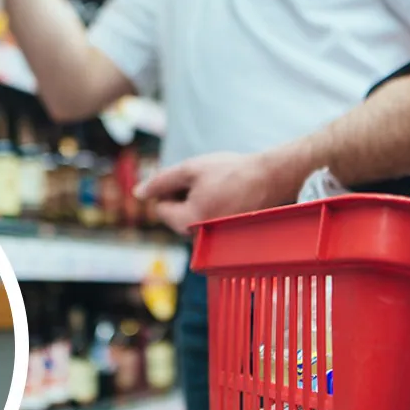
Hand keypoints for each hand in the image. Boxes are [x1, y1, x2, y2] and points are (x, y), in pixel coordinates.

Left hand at [136, 152, 282, 235]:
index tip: (194, 179)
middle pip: (175, 215)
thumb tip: (138, 193)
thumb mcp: (190, 169)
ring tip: (221, 188)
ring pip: (192, 217)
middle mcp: (199, 237)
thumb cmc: (231, 172)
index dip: (171, 188)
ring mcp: (215, 240)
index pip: (159, 208)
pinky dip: (213, 207)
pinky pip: (208, 221)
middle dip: (184, 197)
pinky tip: (229, 196)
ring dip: (199, 201)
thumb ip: (161, 181)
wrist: (271, 177)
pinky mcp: (227, 237)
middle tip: (209, 182)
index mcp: (187, 222)